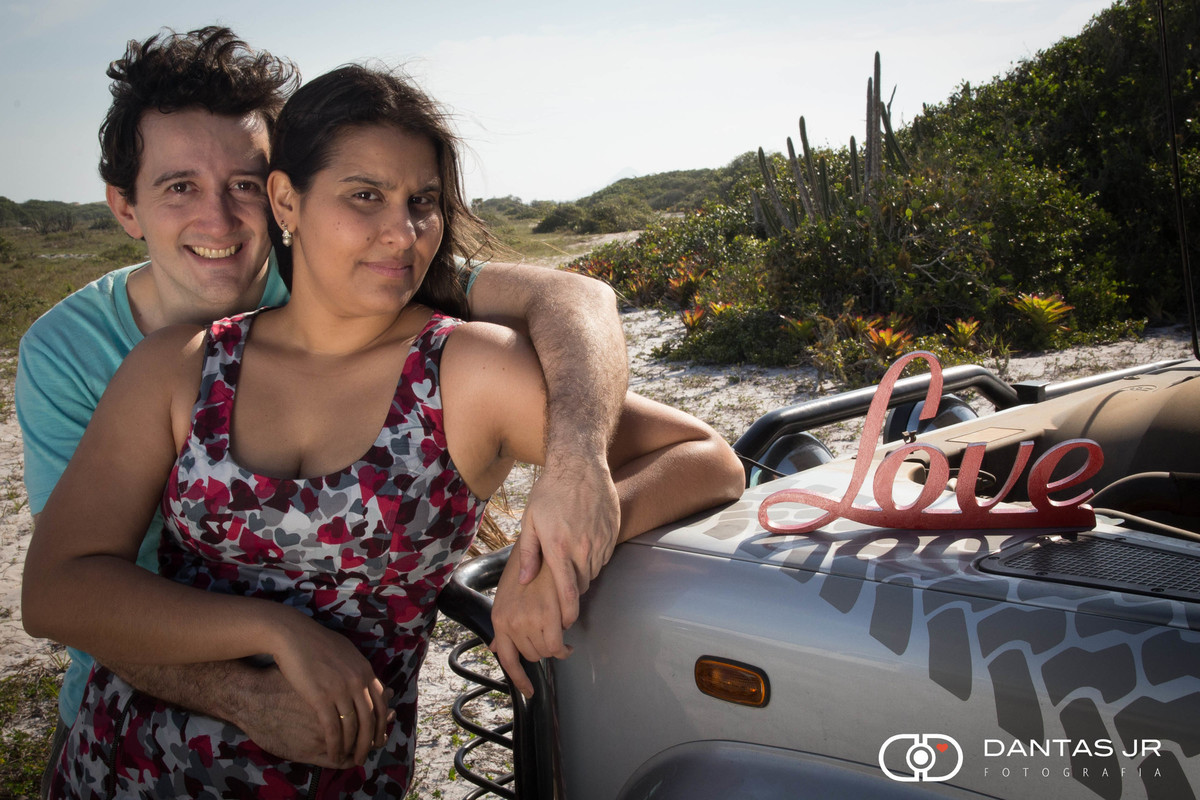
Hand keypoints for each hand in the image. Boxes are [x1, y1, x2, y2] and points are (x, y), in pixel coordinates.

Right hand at [269, 609, 388, 765]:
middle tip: (366, 756)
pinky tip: (333, 754)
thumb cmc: (315, 643)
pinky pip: (333, 729)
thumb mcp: (345, 652)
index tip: (378, 738)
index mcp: (365, 670)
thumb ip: (357, 669)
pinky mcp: (321, 698)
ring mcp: (340, 690)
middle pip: (370, 719)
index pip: (380, 703)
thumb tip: (366, 680)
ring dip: (353, 747)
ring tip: (351, 759)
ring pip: (353, 727)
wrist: (292, 635)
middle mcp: (357, 681)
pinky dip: (336, 745)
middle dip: (370, 741)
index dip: (380, 724)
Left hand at [490, 551, 572, 697]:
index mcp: (499, 619)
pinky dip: (564, 647)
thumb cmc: (527, 570)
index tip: (529, 691)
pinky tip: (568, 641)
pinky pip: (558, 645)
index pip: (507, 660)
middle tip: (549, 640)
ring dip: (554, 648)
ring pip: (546, 652)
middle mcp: (511, 623)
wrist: (543, 549)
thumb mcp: (507, 596)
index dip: (519, 679)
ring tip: (559, 638)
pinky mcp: (549, 616)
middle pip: (531, 656)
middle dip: (541, 651)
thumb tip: (495, 648)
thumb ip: (503, 625)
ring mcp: (529, 621)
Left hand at [516, 458, 619, 626]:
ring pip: (594, 572)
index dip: (567, 613)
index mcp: (559, 549)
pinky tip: (584, 545)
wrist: (580, 465)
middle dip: (572, 590)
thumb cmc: (551, 492)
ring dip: (583, 573)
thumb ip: (529, 553)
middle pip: (581, 586)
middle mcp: (583, 549)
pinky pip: (604, 556)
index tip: (566, 622)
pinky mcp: (612, 533)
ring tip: (571, 560)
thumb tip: (525, 580)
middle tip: (562, 584)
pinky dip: (594, 558)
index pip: (568, 594)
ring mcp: (601, 541)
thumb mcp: (530, 521)